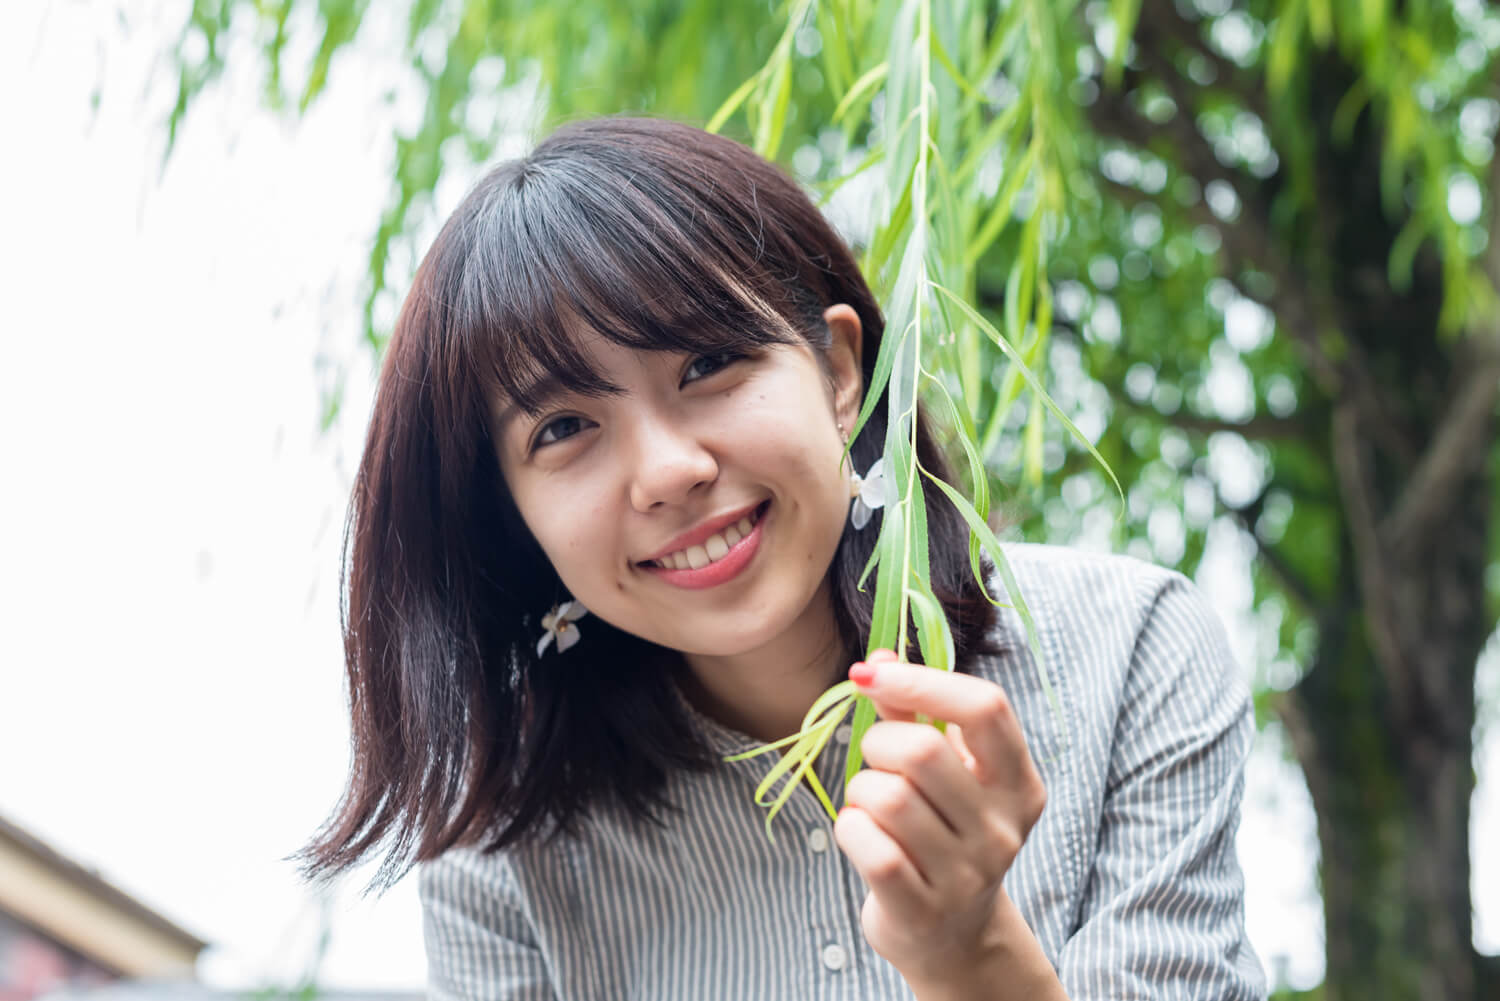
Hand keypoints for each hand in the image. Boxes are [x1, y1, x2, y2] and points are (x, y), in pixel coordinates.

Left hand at [832, 649, 1047, 985]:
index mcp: (1018, 783)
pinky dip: (849, 828)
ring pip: (886, 797)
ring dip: (861, 790)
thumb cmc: (944, 834)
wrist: (955, 936)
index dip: (922, 680)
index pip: (984, 707)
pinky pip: (867, 844)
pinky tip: (862, 835)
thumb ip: (913, 713)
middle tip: (876, 762)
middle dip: (877, 743)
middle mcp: (1002, 828)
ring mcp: (966, 874)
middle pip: (920, 751)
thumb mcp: (945, 772)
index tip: (872, 675)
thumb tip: (877, 659)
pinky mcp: (922, 909)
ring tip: (873, 806)